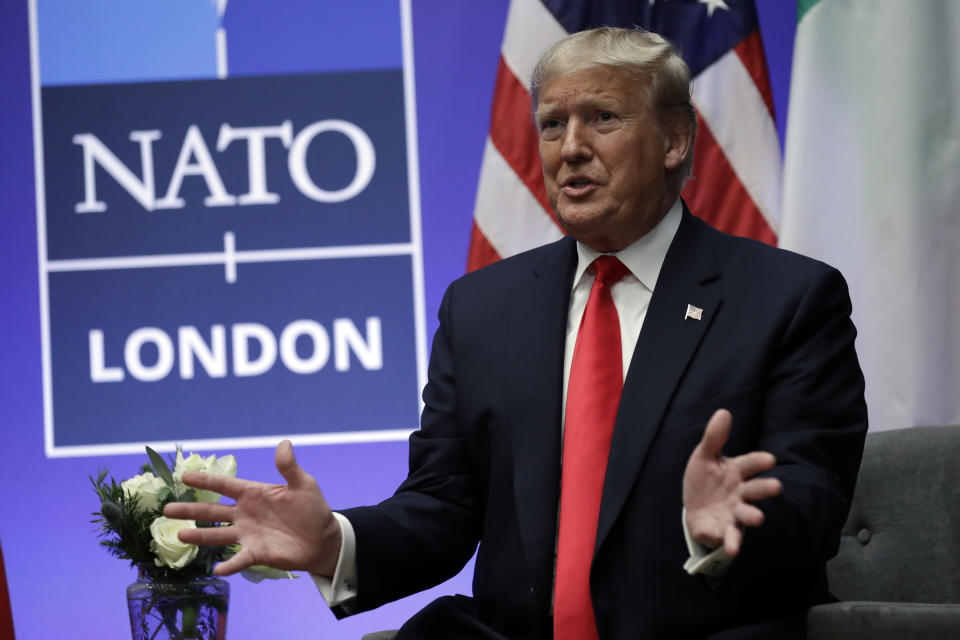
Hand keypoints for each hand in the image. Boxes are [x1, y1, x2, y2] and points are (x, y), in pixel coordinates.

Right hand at [163, 440, 341, 576]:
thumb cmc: (312, 509)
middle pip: (212, 511)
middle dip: (190, 509)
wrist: (323, 539)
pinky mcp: (256, 553)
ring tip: (180, 534)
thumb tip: (284, 444)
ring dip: (199, 535)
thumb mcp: (303, 484)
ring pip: (217, 535)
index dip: (205, 481)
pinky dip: (228, 565)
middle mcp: (245, 514)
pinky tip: (217, 569)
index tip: (184, 476)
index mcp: (253, 494)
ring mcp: (248, 534)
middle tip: (166, 509)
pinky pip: (239, 559)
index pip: (225, 486)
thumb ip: (289, 467)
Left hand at [683, 409, 781, 556]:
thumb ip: (714, 438)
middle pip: (754, 490)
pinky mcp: (724, 530)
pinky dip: (732, 542)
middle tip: (776, 486)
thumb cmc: (705, 480)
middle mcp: (740, 493)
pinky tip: (733, 548)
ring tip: (758, 518)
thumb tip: (723, 411)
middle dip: (764, 488)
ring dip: (752, 516)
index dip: (758, 462)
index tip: (768, 460)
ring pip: (746, 514)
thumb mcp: (704, 456)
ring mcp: (734, 513)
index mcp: (736, 472)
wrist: (694, 507)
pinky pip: (729, 536)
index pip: (749, 464)